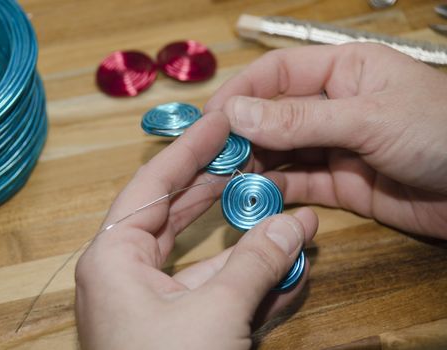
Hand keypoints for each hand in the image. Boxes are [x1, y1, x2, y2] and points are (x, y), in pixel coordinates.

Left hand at [75, 112, 317, 348]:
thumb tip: (298, 222)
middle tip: (252, 156)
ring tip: (280, 204)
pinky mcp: (179, 328)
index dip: (189, 150)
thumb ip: (256, 265)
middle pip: (177, 213)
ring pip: (202, 254)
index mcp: (113, 258)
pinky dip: (247, 277)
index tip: (220, 121)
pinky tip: (283, 261)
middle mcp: (127, 273)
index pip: (153, 185)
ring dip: (245, 235)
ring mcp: (154, 303)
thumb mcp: (213, 318)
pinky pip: (214, 291)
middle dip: (219, 186)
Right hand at [205, 43, 446, 238]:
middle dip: (241, 136)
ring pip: (280, 153)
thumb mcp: (368, 118)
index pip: (277, 74)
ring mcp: (333, 147)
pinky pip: (296, 184)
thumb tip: (237, 114)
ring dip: (252, 166)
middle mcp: (331, 106)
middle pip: (272, 117)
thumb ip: (301, 120)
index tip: (210, 119)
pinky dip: (274, 192)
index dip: (241, 93)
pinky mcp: (338, 184)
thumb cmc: (439, 133)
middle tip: (211, 159)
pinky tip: (254, 199)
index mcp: (342, 72)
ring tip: (223, 182)